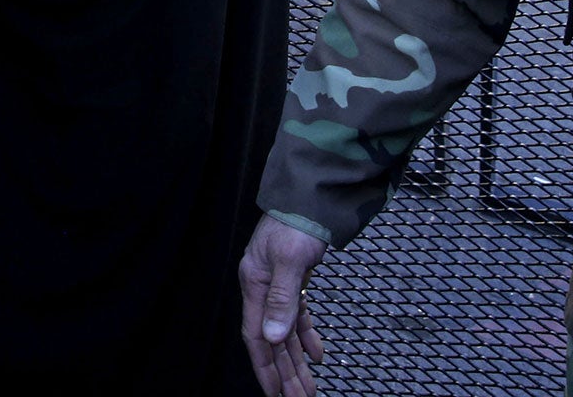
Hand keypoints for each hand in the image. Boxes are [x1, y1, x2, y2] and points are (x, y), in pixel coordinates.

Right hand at [238, 215, 328, 395]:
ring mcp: (278, 285)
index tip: (276, 395)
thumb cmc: (296, 223)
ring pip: (286, 332)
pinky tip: (317, 354)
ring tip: (308, 388)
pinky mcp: (294, 280)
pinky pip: (298, 317)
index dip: (265, 368)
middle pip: (274, 340)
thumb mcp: (291, 261)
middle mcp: (263, 288)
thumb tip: (274, 338)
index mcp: (255, 284)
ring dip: (297, 361)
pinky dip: (307, 336)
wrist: (308, 196)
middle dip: (286, 373)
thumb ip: (283, 300)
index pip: (257, 336)